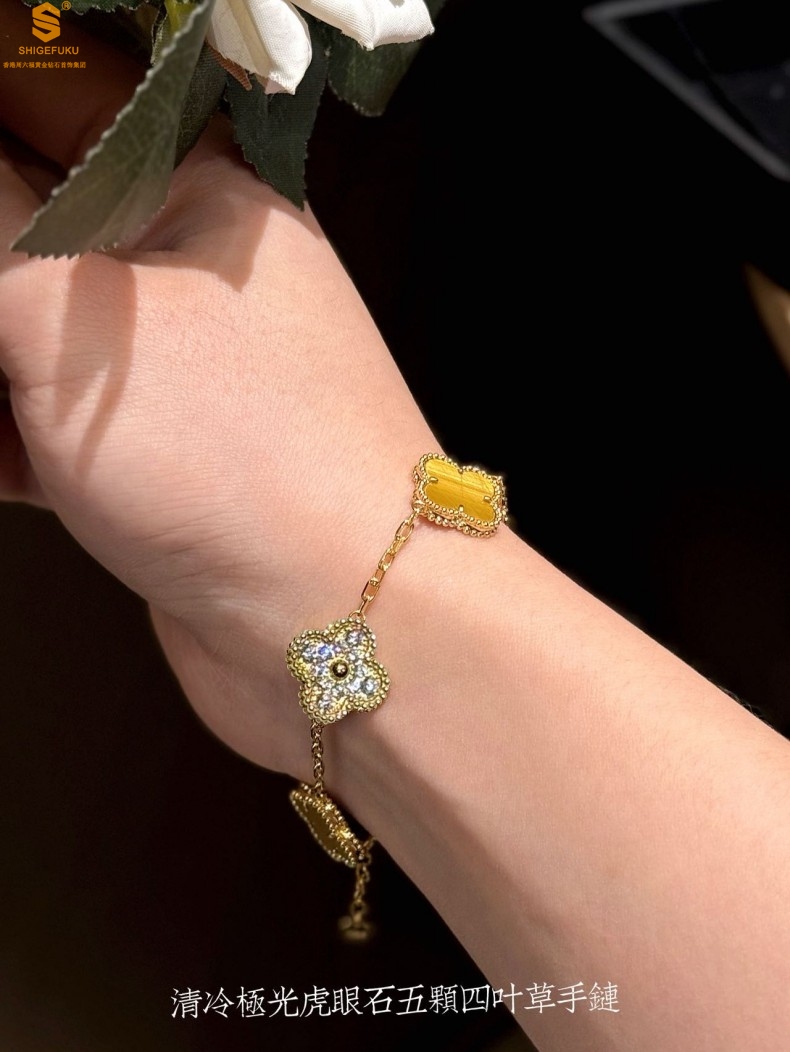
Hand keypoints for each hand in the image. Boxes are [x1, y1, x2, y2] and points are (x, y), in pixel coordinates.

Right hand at [0, 12, 437, 779]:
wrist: (346, 624)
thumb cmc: (248, 460)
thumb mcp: (79, 320)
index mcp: (203, 199)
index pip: (61, 116)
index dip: (2, 130)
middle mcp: (202, 282)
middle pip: (39, 237)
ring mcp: (187, 380)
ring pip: (42, 342)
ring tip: (1, 421)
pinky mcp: (164, 465)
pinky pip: (57, 428)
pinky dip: (10, 439)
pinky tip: (3, 462)